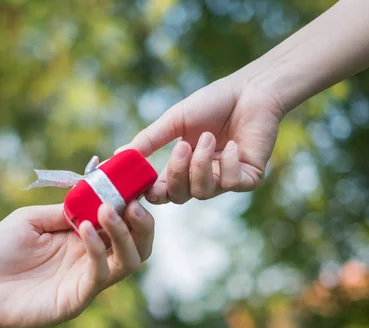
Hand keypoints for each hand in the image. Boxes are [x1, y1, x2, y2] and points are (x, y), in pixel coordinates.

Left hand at [0, 201, 153, 327]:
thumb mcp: (31, 219)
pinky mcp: (75, 299)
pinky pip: (99, 275)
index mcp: (82, 239)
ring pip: (128, 261)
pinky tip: (83, 229)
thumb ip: (64, 209)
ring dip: (125, 233)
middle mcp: (90, 260)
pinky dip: (97, 250)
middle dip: (142, 223)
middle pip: (136, 244)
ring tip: (109, 210)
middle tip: (133, 202)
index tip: (133, 184)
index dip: (131, 204)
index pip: (121, 222)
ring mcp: (85, 281)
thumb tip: (94, 195)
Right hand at [121, 75, 284, 203]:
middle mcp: (202, 177)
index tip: (143, 185)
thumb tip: (117, 156)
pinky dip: (228, 164)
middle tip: (182, 147)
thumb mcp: (173, 121)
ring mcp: (225, 180)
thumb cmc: (212, 103)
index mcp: (182, 167)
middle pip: (179, 197)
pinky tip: (234, 144)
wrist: (251, 90)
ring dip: (202, 163)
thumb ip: (148, 140)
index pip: (162, 191)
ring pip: (203, 192)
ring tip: (209, 137)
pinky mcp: (248, 179)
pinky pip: (231, 184)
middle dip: (177, 173)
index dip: (151, 193)